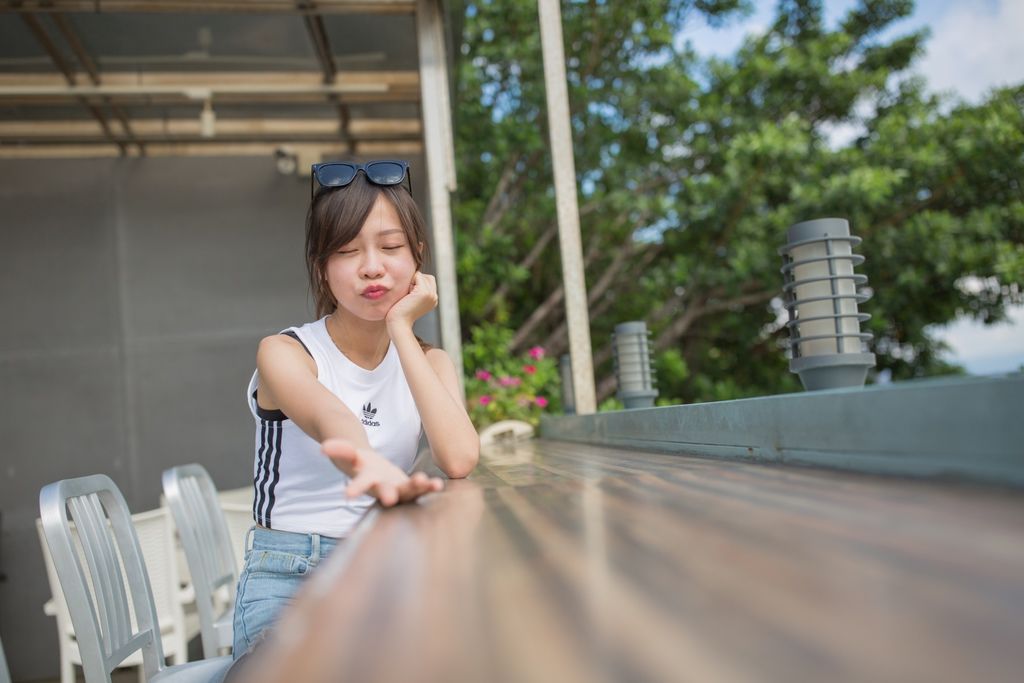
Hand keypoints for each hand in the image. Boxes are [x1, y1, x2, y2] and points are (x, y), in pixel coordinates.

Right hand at [321, 438, 443, 506]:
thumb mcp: (350, 454)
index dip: (355, 487)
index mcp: (366, 480)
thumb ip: (341, 449)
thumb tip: (324, 447)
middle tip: (389, 499)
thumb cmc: (360, 464)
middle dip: (387, 494)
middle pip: (384, 491)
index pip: (359, 483)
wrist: (373, 473)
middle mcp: (382, 488)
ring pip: (407, 491)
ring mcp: (398, 490)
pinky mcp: (410, 489)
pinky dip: (428, 487)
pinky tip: (438, 484)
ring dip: (415, 487)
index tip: (348, 494)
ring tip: (425, 481)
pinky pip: (420, 488)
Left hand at [385, 272, 437, 329]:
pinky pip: (418, 276)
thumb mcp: (411, 299)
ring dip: (412, 281)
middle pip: (428, 277)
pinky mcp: (424, 292)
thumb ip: (416, 290)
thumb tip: (414, 275)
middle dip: (416, 281)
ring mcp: (431, 295)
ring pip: (423, 276)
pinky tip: (407, 294)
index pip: (429, 281)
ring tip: (408, 295)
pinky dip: (410, 282)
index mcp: (433, 300)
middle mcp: (434, 297)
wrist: (399, 323)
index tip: (410, 297)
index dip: (418, 283)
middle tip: (409, 295)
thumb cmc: (400, 312)